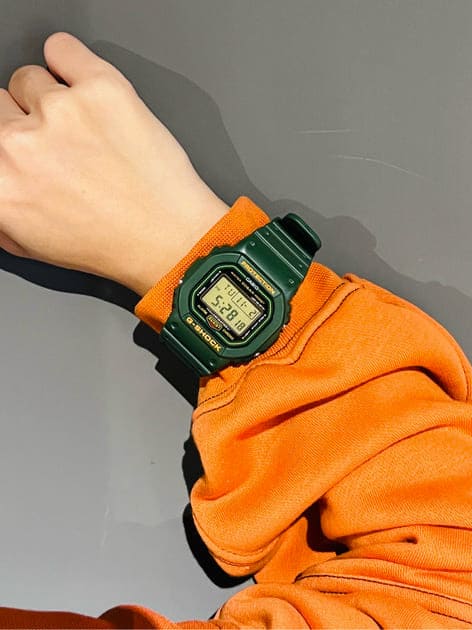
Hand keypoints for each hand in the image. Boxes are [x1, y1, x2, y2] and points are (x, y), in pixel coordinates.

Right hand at [0, 32, 227, 295]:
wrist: (166, 237)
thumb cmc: (108, 245)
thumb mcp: (30, 242)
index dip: (7, 139)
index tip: (22, 142)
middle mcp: (17, 144)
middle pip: (0, 103)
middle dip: (26, 122)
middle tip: (61, 147)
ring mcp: (59, 110)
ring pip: (31, 79)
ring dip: (53, 100)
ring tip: (87, 130)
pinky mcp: (100, 87)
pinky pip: (62, 48)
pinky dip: (70, 63)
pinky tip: (88, 92)